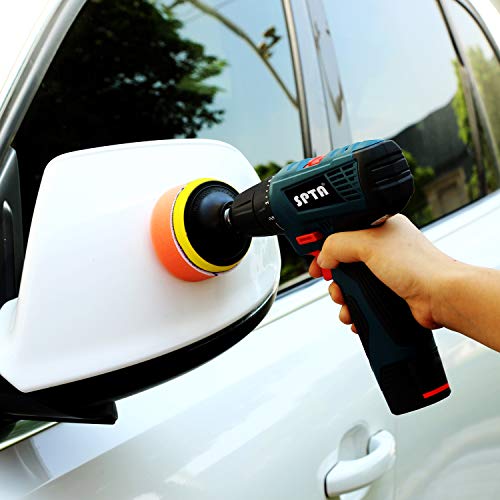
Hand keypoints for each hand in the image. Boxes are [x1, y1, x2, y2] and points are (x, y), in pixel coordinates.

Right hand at [308, 214, 454, 329]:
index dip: (325, 246)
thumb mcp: (368, 244)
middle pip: (343, 261)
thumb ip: (338, 245)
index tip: (314, 259)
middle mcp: (382, 248)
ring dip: (343, 297)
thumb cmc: (418, 265)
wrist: (442, 297)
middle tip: (332, 285)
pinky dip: (355, 309)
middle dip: (333, 278)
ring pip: (351, 284)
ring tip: (345, 304)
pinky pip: (362, 299)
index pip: (342, 232)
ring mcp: (386, 271)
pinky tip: (355, 315)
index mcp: (378, 228)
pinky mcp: (389, 292)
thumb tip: (322, 257)